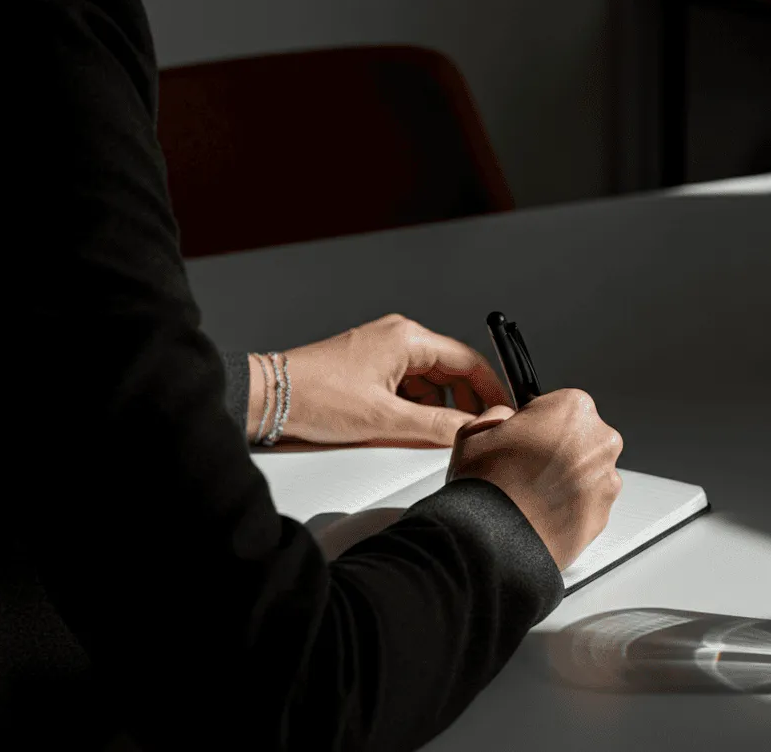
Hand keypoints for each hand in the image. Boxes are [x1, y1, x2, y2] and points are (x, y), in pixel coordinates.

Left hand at [270, 314, 511, 445]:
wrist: (269, 398)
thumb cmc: (316, 398)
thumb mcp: (385, 419)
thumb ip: (436, 426)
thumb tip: (473, 429)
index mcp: (407, 338)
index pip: (468, 361)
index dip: (490, 390)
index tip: (501, 413)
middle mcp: (398, 336)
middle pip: (451, 369)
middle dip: (465, 401)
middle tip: (475, 430)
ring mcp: (383, 349)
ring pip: (430, 380)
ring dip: (439, 406)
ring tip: (439, 434)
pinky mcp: (370, 365)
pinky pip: (408, 384)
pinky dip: (417, 406)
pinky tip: (411, 427)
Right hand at [447, 389, 623, 569]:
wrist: (495, 542)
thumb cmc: (488, 486)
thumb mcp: (475, 431)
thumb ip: (498, 415)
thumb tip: (505, 419)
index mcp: (573, 408)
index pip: (559, 404)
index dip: (537, 422)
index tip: (524, 436)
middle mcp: (600, 440)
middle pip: (580, 436)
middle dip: (557, 449)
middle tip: (525, 467)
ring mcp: (606, 480)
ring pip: (587, 471)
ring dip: (566, 478)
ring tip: (531, 494)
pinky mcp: (604, 514)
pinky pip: (588, 502)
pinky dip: (571, 506)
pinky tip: (542, 512)